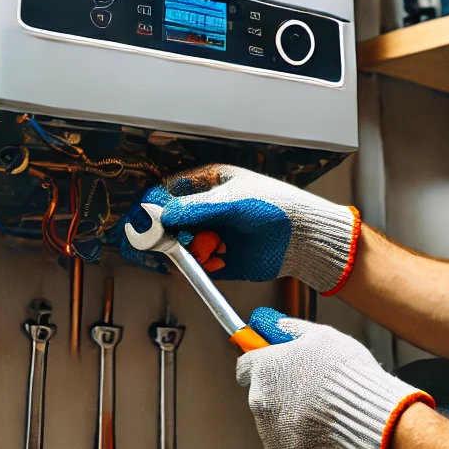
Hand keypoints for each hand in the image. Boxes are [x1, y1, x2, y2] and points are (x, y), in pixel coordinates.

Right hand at [131, 167, 359, 291]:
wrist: (304, 239)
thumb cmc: (277, 207)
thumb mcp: (233, 202)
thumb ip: (196, 208)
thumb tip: (162, 214)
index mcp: (208, 184)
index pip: (167, 192)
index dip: (153, 206)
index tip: (144, 221)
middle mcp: (206, 209)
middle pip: (168, 221)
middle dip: (165, 232)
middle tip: (165, 240)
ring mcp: (212, 234)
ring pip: (180, 244)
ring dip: (186, 248)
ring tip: (206, 247)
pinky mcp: (219, 258)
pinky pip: (197, 264)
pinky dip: (200, 264)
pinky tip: (216, 259)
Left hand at [237, 310, 433, 448]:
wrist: (366, 421)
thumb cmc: (347, 376)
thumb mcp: (322, 337)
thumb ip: (292, 330)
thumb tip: (276, 325)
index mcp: (265, 370)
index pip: (245, 366)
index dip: (261, 363)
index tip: (273, 364)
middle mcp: (260, 402)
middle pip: (262, 394)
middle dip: (281, 391)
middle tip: (311, 389)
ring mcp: (270, 432)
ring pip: (275, 421)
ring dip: (292, 416)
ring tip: (325, 411)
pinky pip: (288, 445)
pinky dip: (301, 440)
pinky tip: (325, 431)